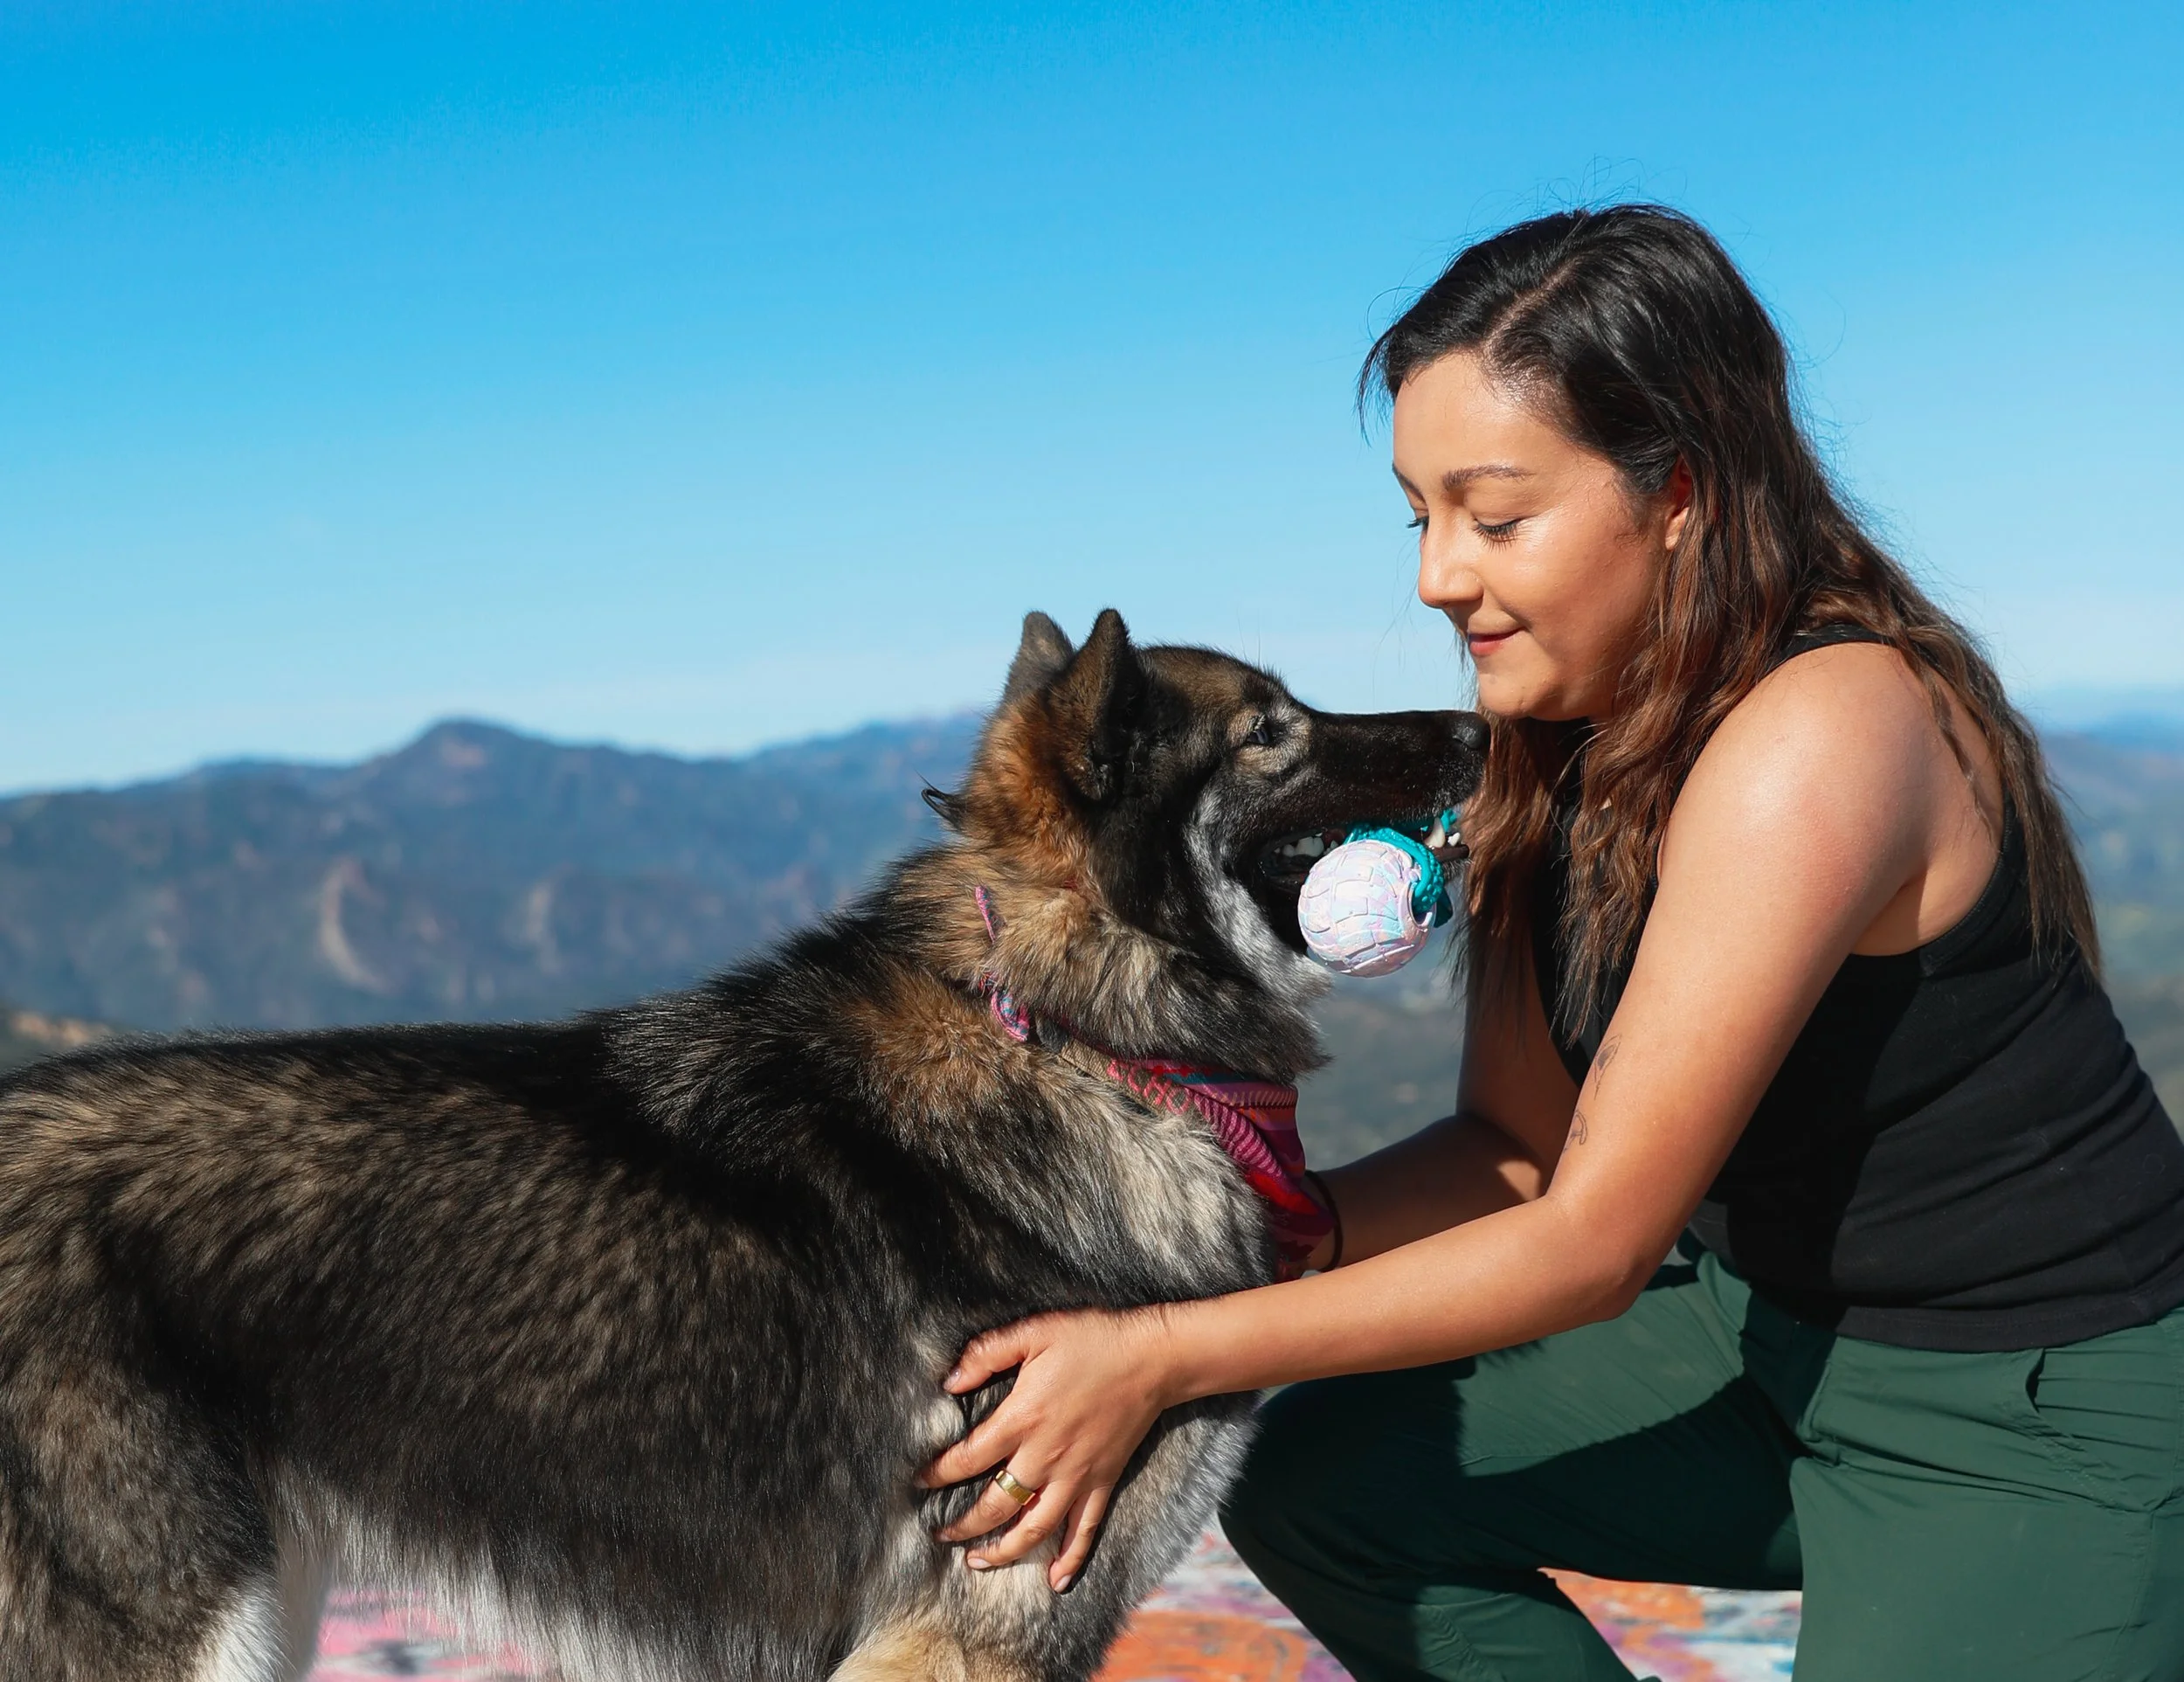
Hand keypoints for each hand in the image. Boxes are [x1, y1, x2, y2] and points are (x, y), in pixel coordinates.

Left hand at [917, 1306, 1176, 1592]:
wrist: (1151, 1357)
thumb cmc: (1091, 1339)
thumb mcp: (1033, 1332)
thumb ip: (987, 1353)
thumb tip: (949, 1381)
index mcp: (1023, 1419)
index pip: (968, 1459)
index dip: (938, 1474)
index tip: (919, 1482)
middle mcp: (1045, 1457)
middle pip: (995, 1506)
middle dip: (962, 1525)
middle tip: (940, 1533)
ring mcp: (1076, 1476)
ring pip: (1034, 1528)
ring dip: (1003, 1551)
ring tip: (977, 1561)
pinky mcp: (1103, 1482)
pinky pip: (1084, 1530)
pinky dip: (1070, 1559)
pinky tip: (1055, 1582)